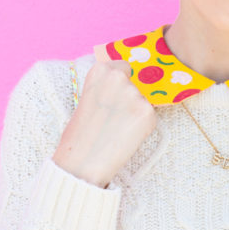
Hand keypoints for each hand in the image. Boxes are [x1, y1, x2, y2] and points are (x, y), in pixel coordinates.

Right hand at [52, 61, 157, 187]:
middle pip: (136, 84)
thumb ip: (106, 88)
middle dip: (129, 98)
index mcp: (100, 70)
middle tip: (114, 118)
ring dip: (136, 113)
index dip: (121, 84)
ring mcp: (135, 94)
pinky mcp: (148, 113)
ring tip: (117, 130)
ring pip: (143, 101)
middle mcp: (119, 77)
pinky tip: (126, 137)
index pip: (124, 67)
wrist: (82, 162)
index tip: (114, 97)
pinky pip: (149, 117)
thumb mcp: (87, 99)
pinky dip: (142, 127)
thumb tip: (126, 86)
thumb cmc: (78, 134)